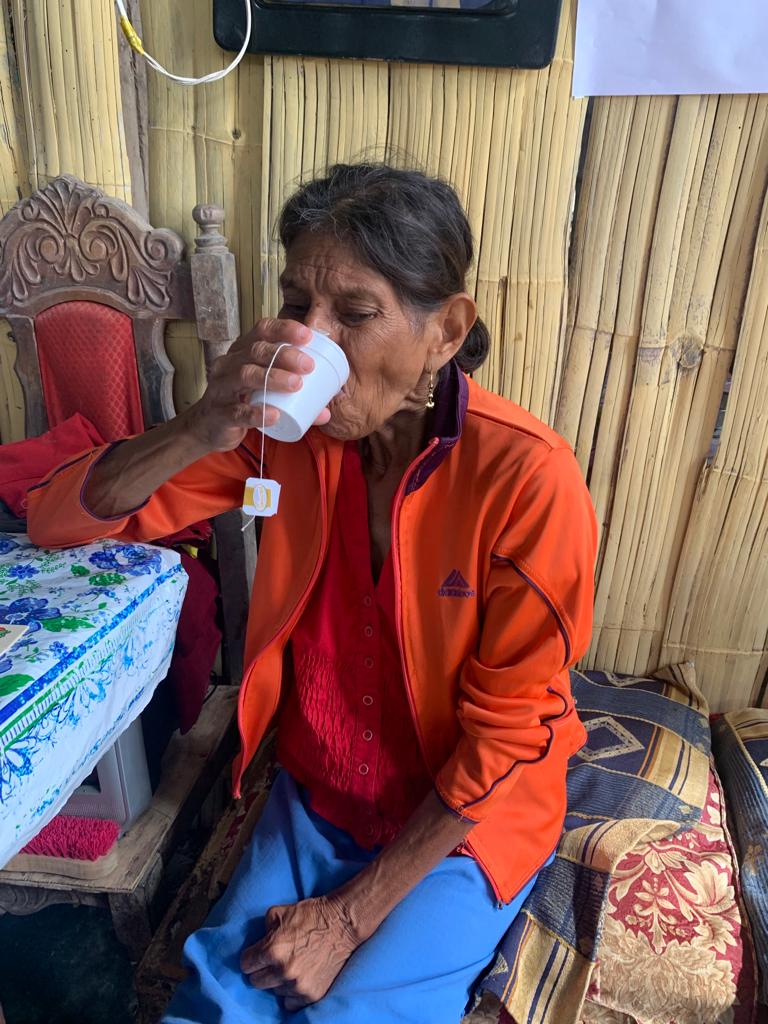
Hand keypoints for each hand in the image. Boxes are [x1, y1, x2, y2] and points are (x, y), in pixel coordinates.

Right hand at [183, 318, 330, 452]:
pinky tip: (274, 414)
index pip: (262, 330)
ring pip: (245, 374)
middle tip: (308, 365)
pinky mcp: (219, 413)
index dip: (284, 329)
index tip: (308, 336)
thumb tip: (327, 410)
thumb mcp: (266, 393)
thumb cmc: (242, 403)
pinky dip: (256, 412)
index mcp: (243, 352)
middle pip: (256, 351)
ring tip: (296, 384)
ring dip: (273, 377)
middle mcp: (229, 364)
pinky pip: (237, 411)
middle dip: (285, 355)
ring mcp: (222, 388)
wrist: (208, 428)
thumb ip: (295, 399)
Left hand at [240, 895, 360, 1010]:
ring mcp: (298, 986)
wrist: (343, 924)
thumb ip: (263, 929)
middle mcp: (283, 971)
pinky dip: (292, 993)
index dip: (251, 957)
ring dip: (278, 981)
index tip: (257, 955)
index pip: (246, 964)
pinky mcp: (312, 995)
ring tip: (291, 966)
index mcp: (272, 950)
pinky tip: (298, 978)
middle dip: (262, 970)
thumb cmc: (311, 914)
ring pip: (274, 991)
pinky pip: (290, 1002)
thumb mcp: (280, 912)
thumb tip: (256, 943)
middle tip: (273, 961)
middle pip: (256, 981)